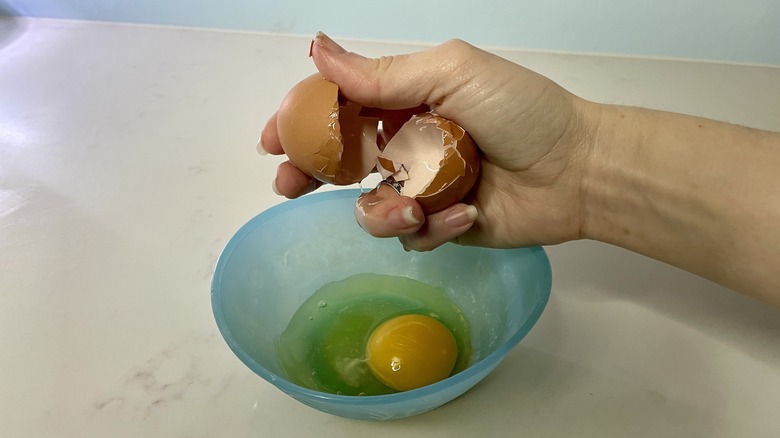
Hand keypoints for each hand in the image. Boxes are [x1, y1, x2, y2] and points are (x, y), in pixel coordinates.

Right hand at [260, 33, 597, 250]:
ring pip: (370, 208)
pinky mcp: (441, 224)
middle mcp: (408, 143)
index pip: (339, 108)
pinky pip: (411, 235)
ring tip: (416, 208)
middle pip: (339, 162)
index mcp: (407, 100)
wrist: (578, 169)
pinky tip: (464, 214)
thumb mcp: (451, 74)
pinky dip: (432, 228)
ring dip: (385, 212)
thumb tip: (317, 49)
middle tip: (291, 187)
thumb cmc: (521, 112)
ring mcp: (423, 186)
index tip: (273, 141)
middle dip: (311, 175)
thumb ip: (381, 74)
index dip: (300, 122)